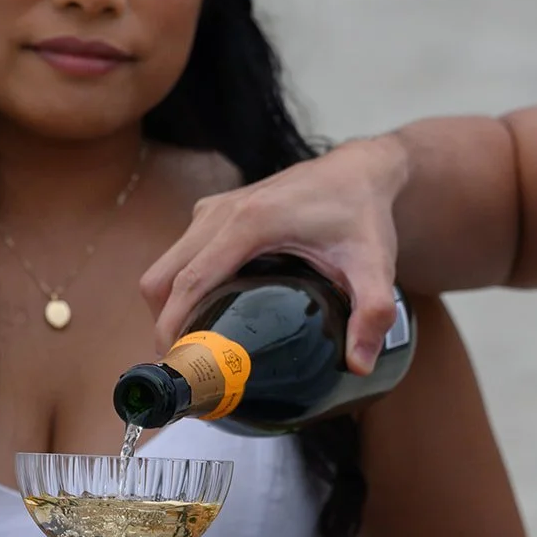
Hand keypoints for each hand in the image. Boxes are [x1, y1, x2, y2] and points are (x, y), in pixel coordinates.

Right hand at [140, 135, 408, 373]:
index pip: (190, 282)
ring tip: (198, 346)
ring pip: (166, 266)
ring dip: (170, 306)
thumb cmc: (361, 213)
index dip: (173, 327)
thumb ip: (372, 313)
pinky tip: (209, 313)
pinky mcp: (215, 211)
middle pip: (163, 276)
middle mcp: (220, 213)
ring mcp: (213, 210)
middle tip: (189, 364)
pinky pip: (181, 255)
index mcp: (249, 224)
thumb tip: (358, 364)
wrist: (357, 170)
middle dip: (165, 323)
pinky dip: (181, 287)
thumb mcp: (373, 264)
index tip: (177, 366)